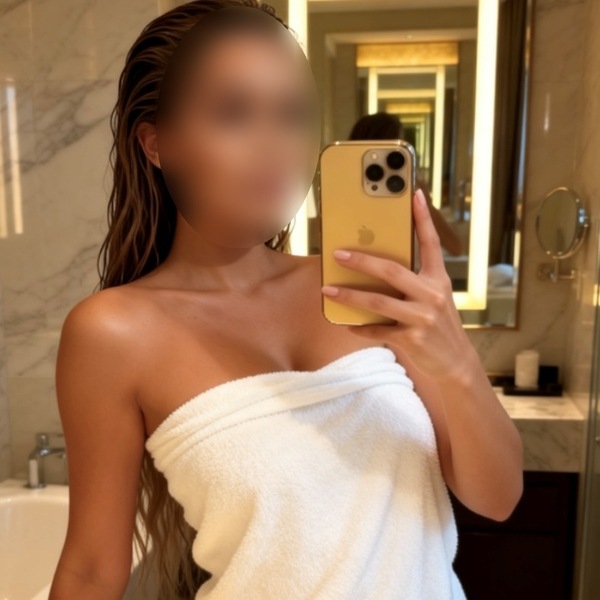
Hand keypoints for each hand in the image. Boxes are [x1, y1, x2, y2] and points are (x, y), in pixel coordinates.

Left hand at [321, 189, 475, 382]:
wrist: (456, 363)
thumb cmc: (439, 325)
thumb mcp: (435, 299)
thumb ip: (413, 283)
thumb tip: (376, 269)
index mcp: (438, 280)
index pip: (431, 243)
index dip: (422, 218)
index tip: (413, 193)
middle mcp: (432, 294)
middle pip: (392, 271)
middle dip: (361, 260)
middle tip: (338, 252)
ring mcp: (422, 317)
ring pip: (377, 302)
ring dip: (349, 296)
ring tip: (328, 289)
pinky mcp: (412, 339)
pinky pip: (378, 331)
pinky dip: (360, 328)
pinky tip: (347, 325)